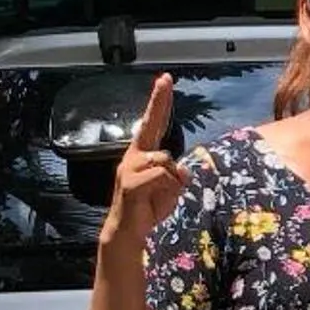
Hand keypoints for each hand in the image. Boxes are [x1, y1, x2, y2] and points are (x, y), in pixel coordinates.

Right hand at [100, 76, 187, 253]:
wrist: (129, 231)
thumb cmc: (149, 207)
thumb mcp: (171, 189)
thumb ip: (178, 175)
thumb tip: (181, 169)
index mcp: (144, 154)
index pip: (153, 123)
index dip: (159, 102)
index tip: (165, 80)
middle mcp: (134, 156)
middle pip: (150, 124)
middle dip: (159, 101)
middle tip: (165, 79)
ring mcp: (129, 167)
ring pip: (166, 160)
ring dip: (172, 180)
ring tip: (159, 195)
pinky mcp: (129, 182)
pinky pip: (162, 175)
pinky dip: (168, 187)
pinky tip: (155, 199)